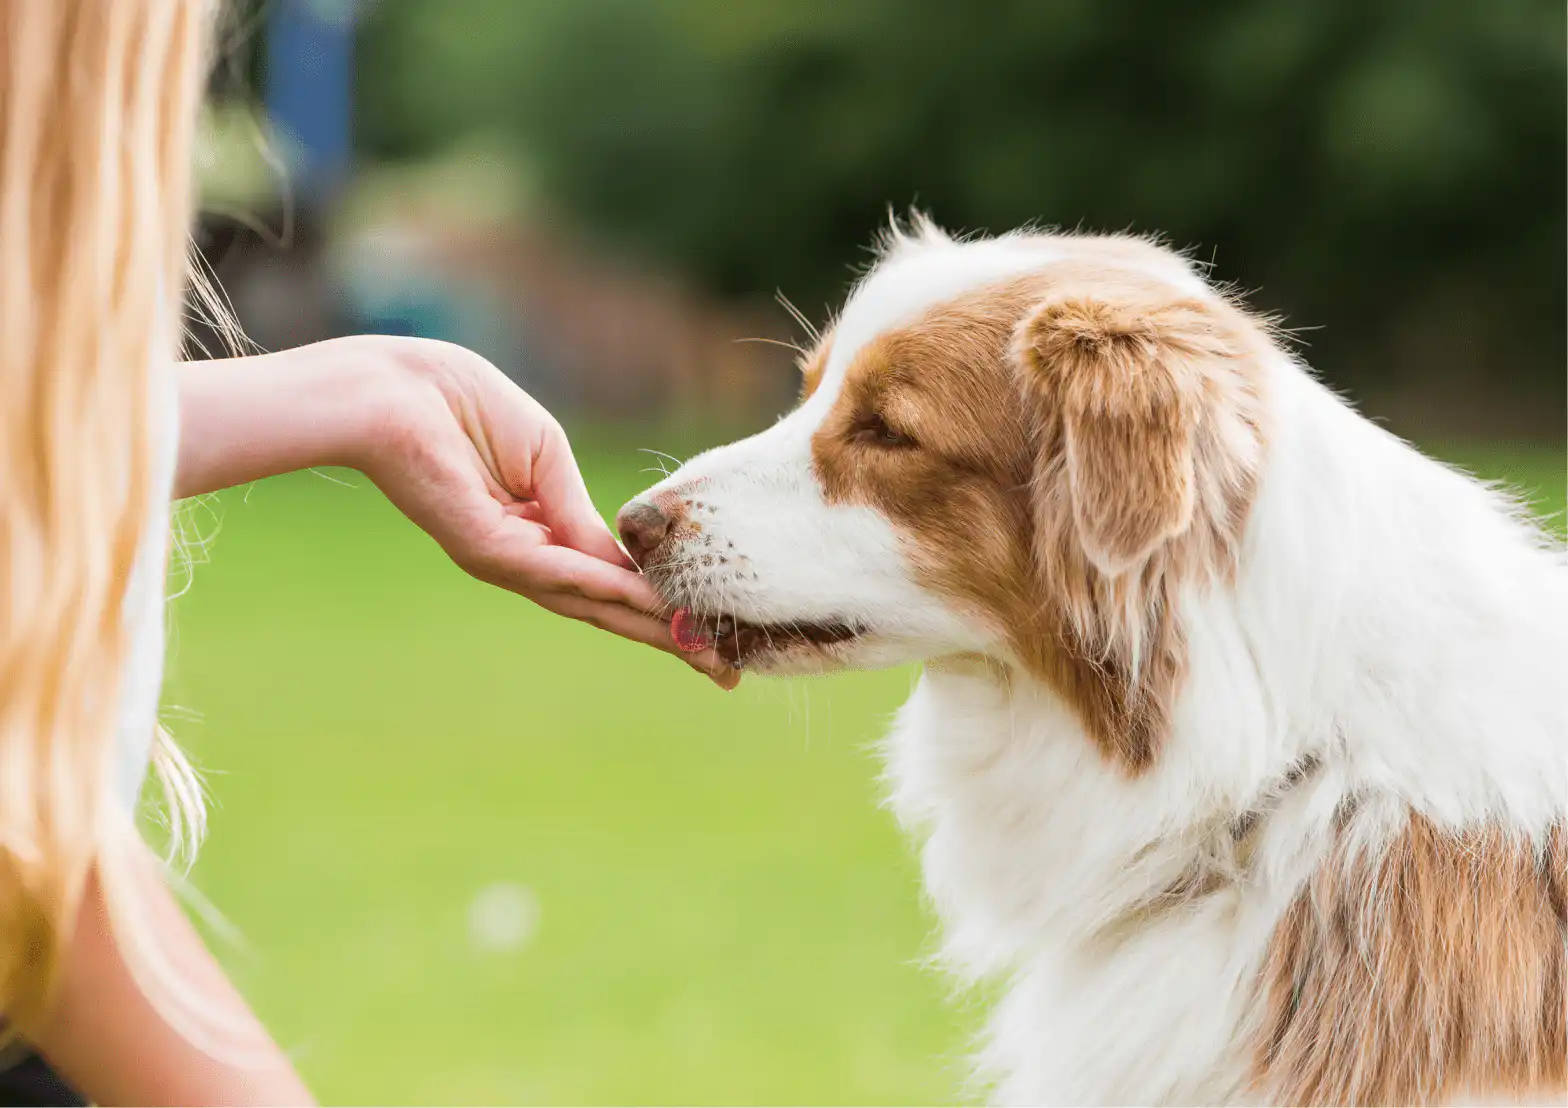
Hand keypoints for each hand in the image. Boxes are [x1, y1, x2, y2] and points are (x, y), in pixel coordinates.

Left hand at [363, 337, 738, 686]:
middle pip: (605, 609)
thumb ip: (580, 512)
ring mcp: (504, 560)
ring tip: (701, 650)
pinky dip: (605, 588)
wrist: (395, 390)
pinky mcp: (486, 550)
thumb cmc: (462, 405)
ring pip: (588, 603)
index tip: (711, 630)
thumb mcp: (546, 458)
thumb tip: (623, 563)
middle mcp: (522, 559)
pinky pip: (558, 573)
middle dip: (665, 638)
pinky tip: (647, 601)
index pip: (608, 581)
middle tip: (722, 674)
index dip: (660, 605)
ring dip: (649, 626)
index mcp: (537, 534)